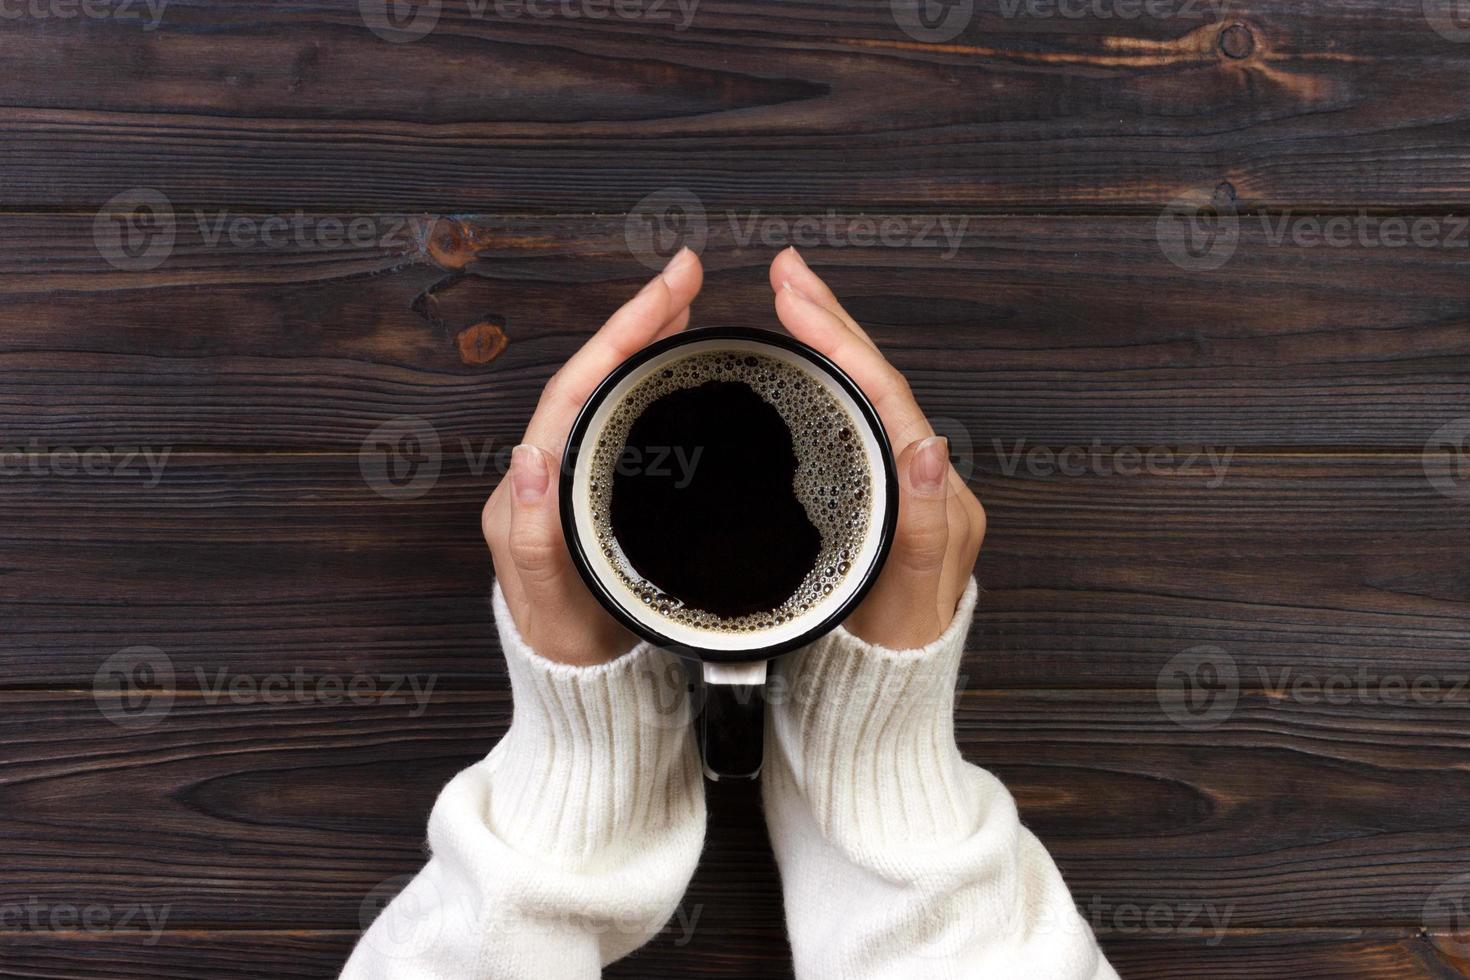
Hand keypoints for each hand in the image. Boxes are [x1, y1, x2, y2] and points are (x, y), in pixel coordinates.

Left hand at [483, 248, 704, 665]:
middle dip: (636, 319)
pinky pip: (618, 421)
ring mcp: (569, 479)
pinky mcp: (594, 492)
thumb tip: (527, 461)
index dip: (621, 334)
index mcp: (526, 490)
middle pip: (589, 376)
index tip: (669, 288)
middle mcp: (541, 473)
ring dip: (640, 342)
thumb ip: (532, 539)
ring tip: (682, 303)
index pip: (574, 390)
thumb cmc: (565, 648)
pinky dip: (645, 382)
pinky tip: (671, 368)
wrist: (581, 689)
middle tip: (687, 274)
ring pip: (604, 392)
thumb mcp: (549, 603)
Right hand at [769, 247, 984, 648]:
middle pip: (877, 379)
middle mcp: (923, 477)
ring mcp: (898, 483)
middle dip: (832, 317)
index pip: (887, 394)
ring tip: (791, 294)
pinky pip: (850, 420)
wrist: (882, 696)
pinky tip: (799, 363)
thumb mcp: (912, 598)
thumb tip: (929, 446)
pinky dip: (823, 379)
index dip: (840, 340)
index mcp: (935, 491)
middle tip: (786, 269)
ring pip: (863, 392)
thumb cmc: (895, 654)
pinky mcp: (872, 496)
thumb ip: (925, 526)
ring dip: (828, 338)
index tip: (795, 295)